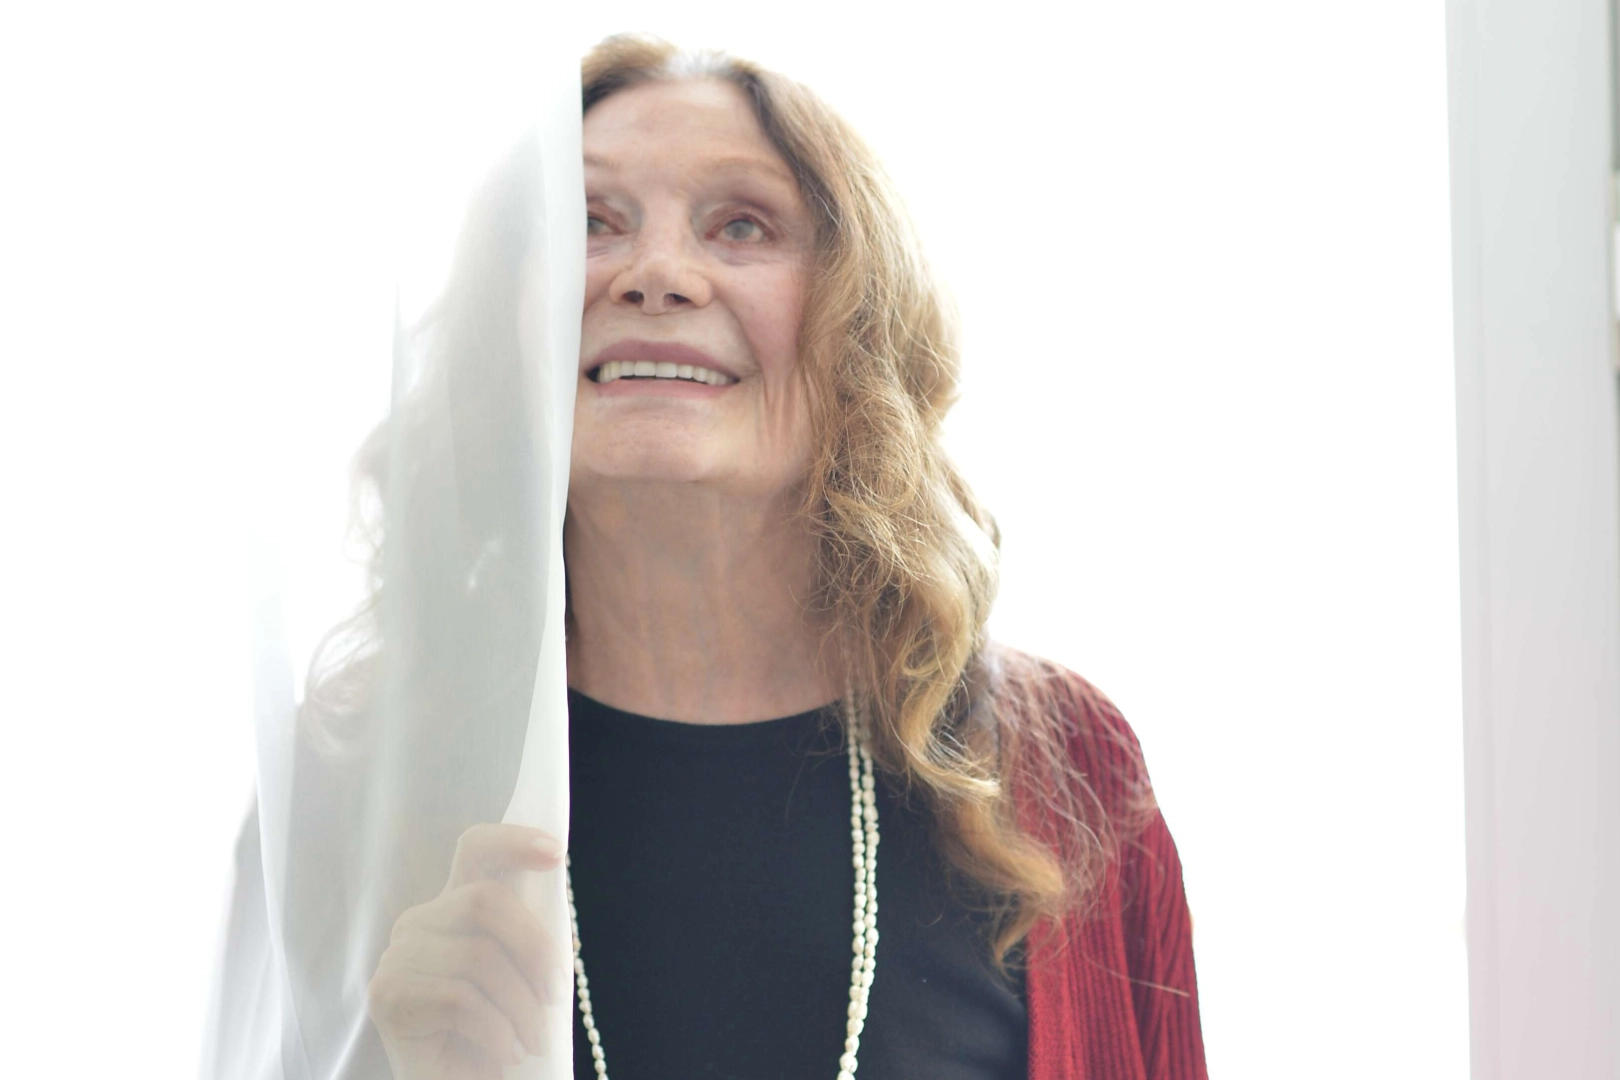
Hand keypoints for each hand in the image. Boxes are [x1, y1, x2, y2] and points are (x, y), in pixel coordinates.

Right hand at [368, 824, 567, 1078]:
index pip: (475, 851)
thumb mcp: (521, 982)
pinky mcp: (388, 996)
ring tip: (532, 1041)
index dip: (513, 842)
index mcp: (453, 909)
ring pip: (479, 957)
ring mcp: (397, 956)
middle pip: (484, 899)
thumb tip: (563, 925)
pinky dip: (498, 1033)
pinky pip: (460, 999)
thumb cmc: (493, 1036)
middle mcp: (419, 922)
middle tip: (555, 996)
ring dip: (522, 1008)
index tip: (557, 855)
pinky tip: (506, 1054)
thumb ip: (530, 944)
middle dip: (534, 948)